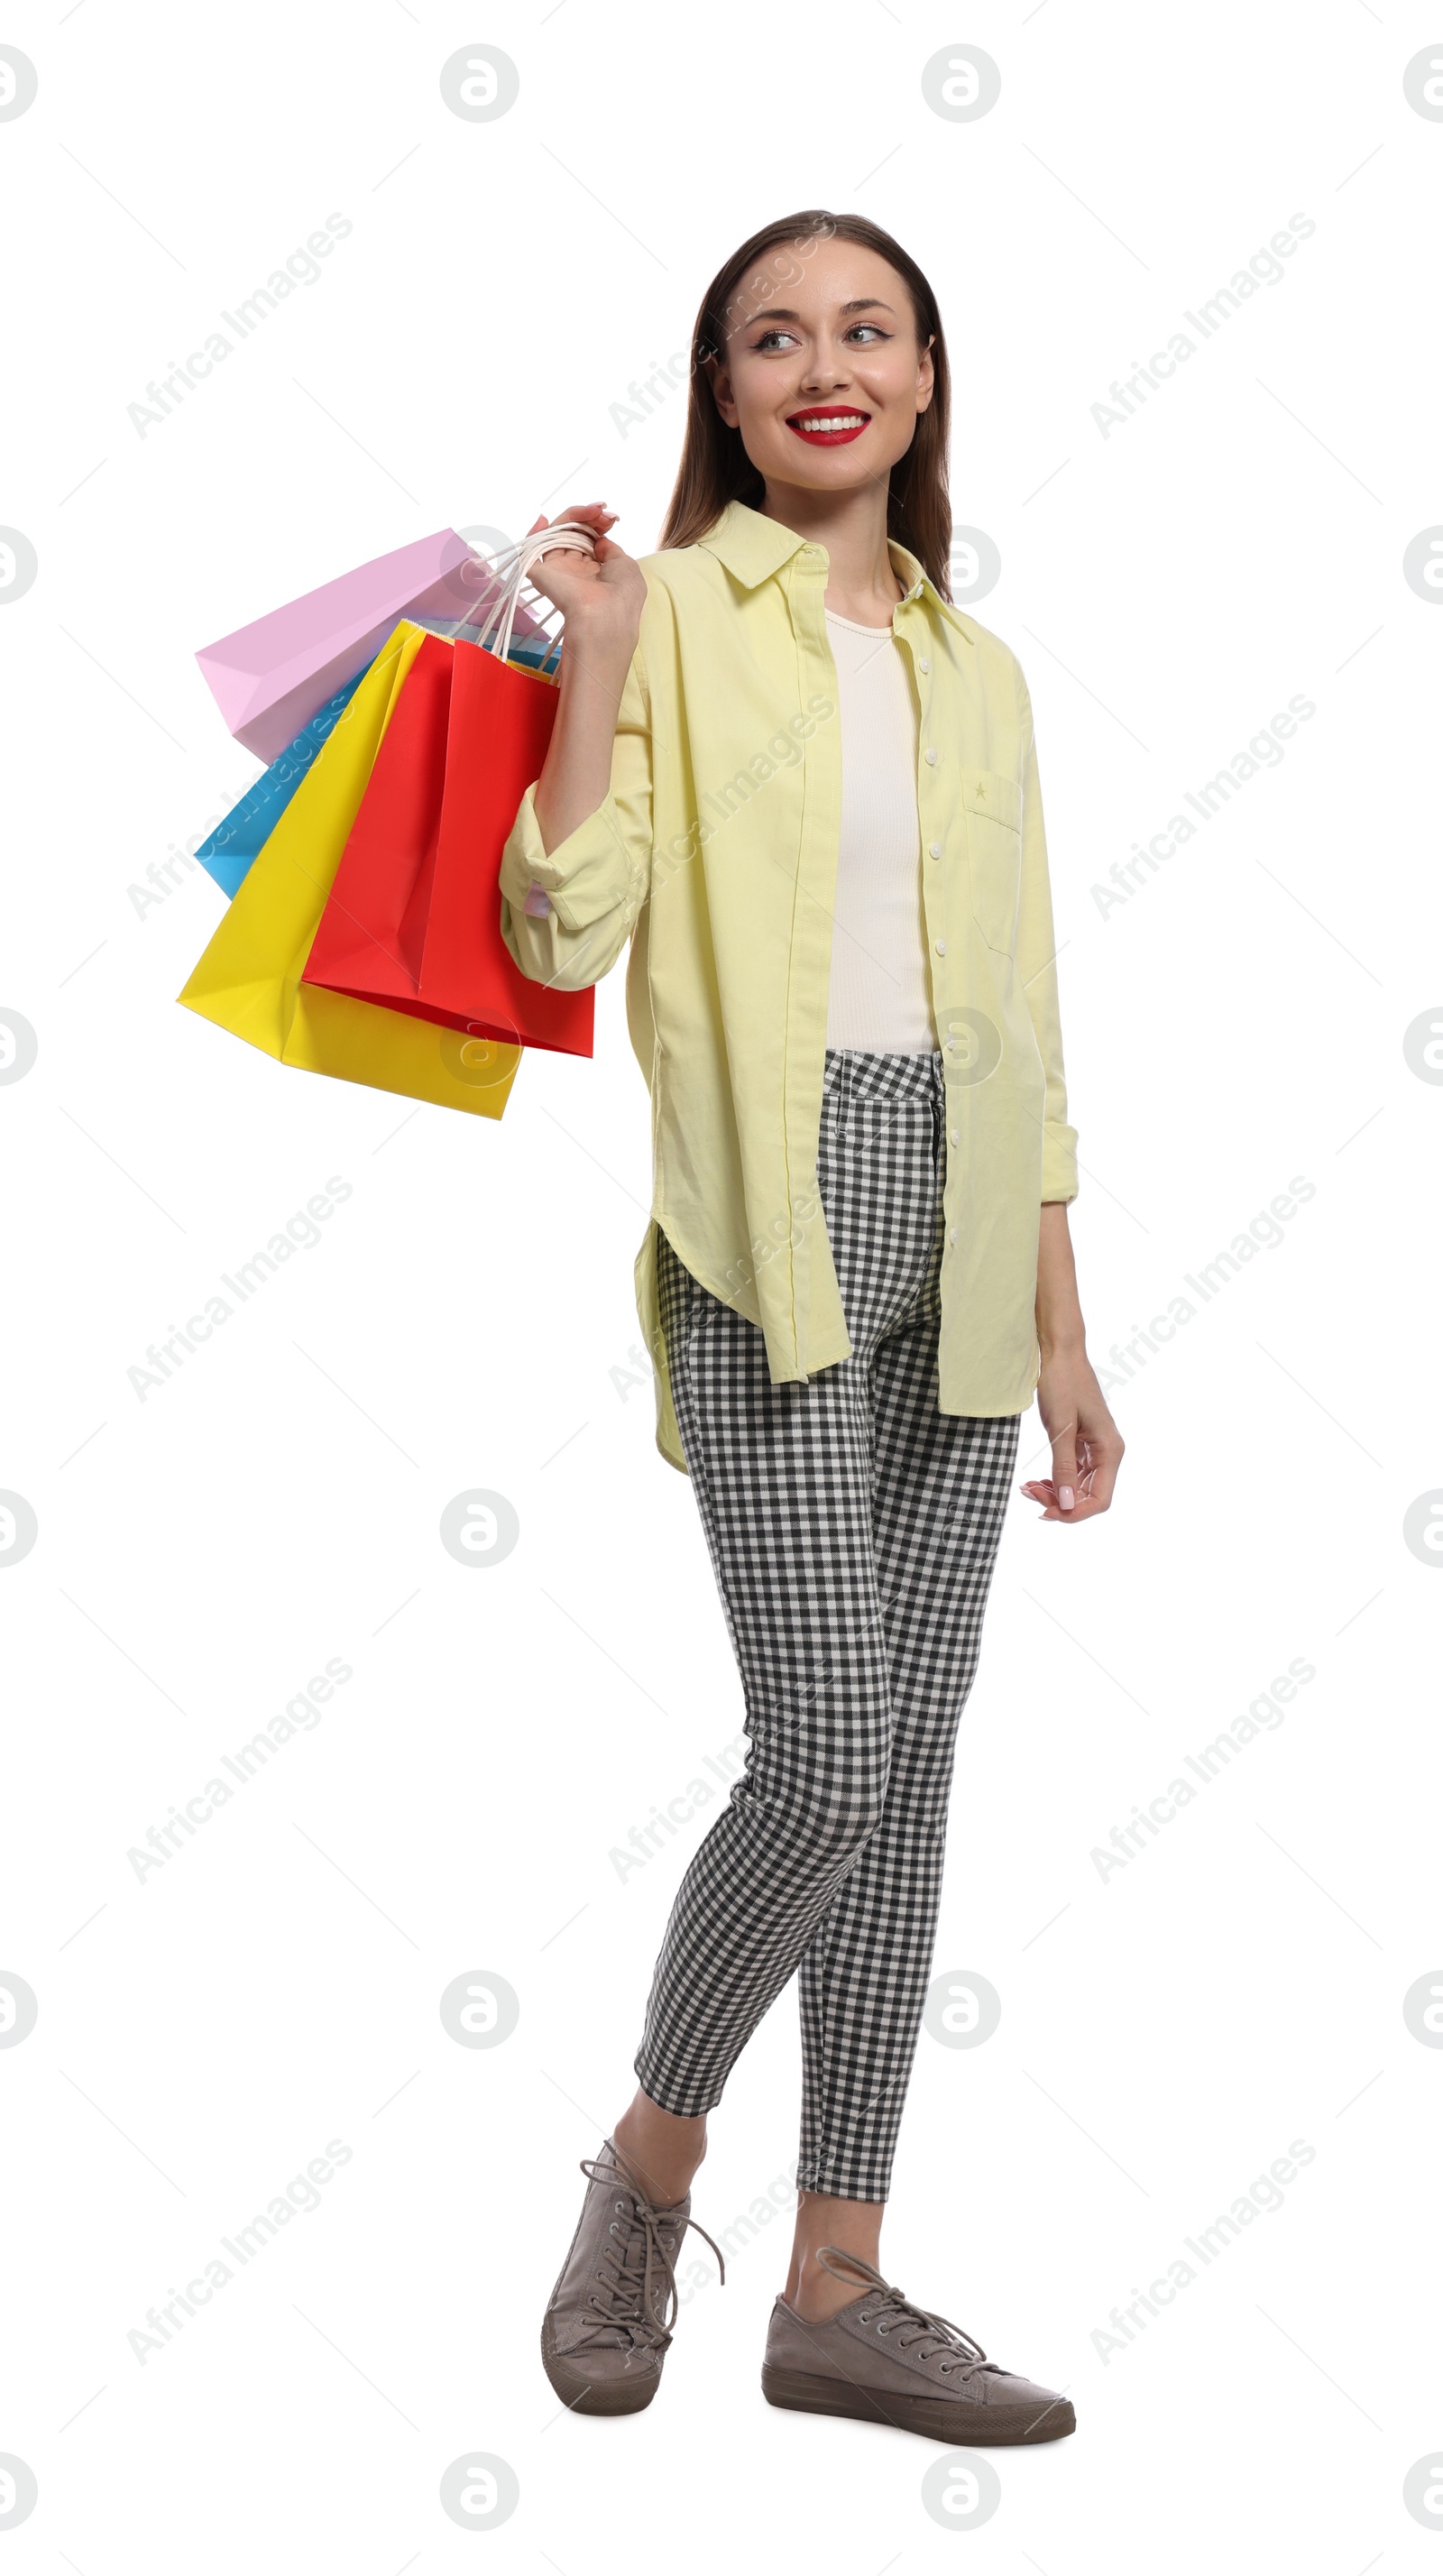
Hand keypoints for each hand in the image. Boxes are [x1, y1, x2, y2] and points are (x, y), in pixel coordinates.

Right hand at [523, 501, 645, 655]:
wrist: (603, 617)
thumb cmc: (622, 597)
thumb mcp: (627, 566)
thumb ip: (611, 550)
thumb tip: (599, 539)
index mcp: (597, 572)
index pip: (591, 540)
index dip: (599, 524)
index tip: (611, 518)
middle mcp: (577, 571)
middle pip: (575, 533)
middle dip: (589, 516)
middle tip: (602, 511)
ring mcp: (559, 571)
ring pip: (558, 534)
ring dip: (573, 515)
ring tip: (590, 510)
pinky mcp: (541, 573)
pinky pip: (532, 547)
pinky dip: (535, 531)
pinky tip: (544, 519)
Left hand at [1020, 1348, 1123, 1522]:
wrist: (1060, 1353)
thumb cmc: (1062, 1383)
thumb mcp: (1059, 1427)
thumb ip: (1063, 1466)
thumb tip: (1066, 1504)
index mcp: (1110, 1450)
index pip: (1100, 1500)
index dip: (1075, 1513)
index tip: (1046, 1512)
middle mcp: (1108, 1453)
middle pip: (1088, 1496)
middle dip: (1060, 1502)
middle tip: (1029, 1494)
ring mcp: (1095, 1449)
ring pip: (1078, 1487)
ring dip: (1054, 1493)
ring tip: (1027, 1488)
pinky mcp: (1082, 1444)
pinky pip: (1071, 1473)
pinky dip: (1054, 1480)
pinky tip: (1034, 1481)